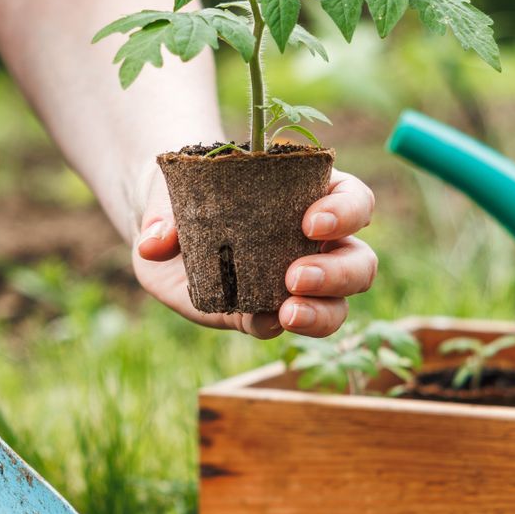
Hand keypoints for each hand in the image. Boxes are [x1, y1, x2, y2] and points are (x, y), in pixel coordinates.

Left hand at [134, 168, 376, 337]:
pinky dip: (274, 326)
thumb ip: (167, 210)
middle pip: (358, 260)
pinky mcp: (261, 312)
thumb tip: (156, 244)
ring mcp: (292, 283)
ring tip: (288, 311)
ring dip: (321, 312)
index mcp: (310, 195)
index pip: (353, 200)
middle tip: (296, 275)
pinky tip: (261, 321)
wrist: (161, 229)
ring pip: (336, 304)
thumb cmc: (187, 191)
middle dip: (338, 272)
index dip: (346, 212)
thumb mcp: (176, 186)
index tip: (311, 222)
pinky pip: (280, 325)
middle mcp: (314, 243)